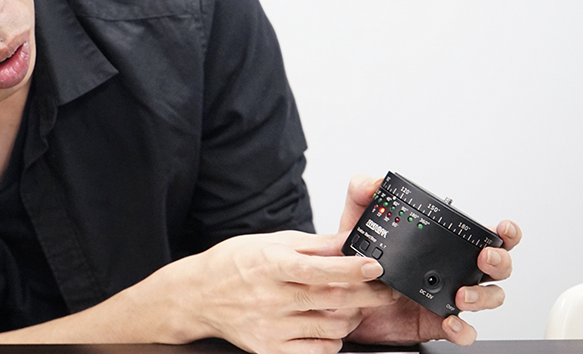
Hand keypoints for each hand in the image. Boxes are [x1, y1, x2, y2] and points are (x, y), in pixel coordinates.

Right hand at [183, 230, 396, 353]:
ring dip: (352, 316)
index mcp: (270, 265)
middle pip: (332, 299)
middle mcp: (271, 298)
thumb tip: (349, 239)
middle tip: (383, 289)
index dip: (349, 268)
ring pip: (331, 327)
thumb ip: (314, 244)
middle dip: (368, 294)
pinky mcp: (272, 349)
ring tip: (353, 305)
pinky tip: (330, 324)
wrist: (198, 295)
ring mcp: (272, 326)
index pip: (317, 269)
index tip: (374, 267)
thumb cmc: (234, 264)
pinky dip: (333, 339)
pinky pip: (318, 350)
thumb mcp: (271, 242)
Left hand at [338, 175, 521, 345]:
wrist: (342, 296)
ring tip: (462, 294)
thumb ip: (363, 192)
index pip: (486, 235)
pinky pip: (463, 332)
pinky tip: (450, 322)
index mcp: (444, 243)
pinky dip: (463, 330)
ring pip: (488, 299)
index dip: (504, 232)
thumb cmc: (359, 256)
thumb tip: (375, 182)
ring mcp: (449, 297)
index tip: (503, 229)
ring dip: (483, 296)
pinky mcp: (437, 322)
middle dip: (499, 261)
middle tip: (484, 258)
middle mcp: (453, 269)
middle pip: (498, 267)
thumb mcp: (357, 220)